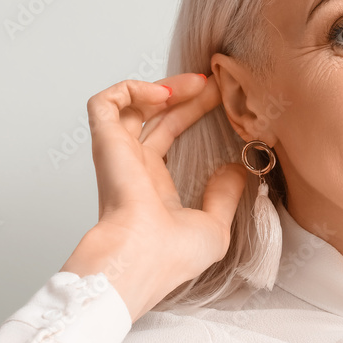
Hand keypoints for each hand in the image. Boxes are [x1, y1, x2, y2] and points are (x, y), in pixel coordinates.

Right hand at [60, 73, 247, 321]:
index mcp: (154, 186)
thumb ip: (226, 196)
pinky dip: (130, 90)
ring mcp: (118, 154)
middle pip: (155, 116)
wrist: (142, 260)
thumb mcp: (215, 226)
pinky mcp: (105, 143)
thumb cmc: (171, 256)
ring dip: (162, 86)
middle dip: (186, 94)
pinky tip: (163, 96)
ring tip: (195, 84)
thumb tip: (238, 169)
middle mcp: (133, 166)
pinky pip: (104, 103)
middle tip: (216, 82)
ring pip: (130, 104)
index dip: (192, 113)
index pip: (169, 136)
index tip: (221, 99)